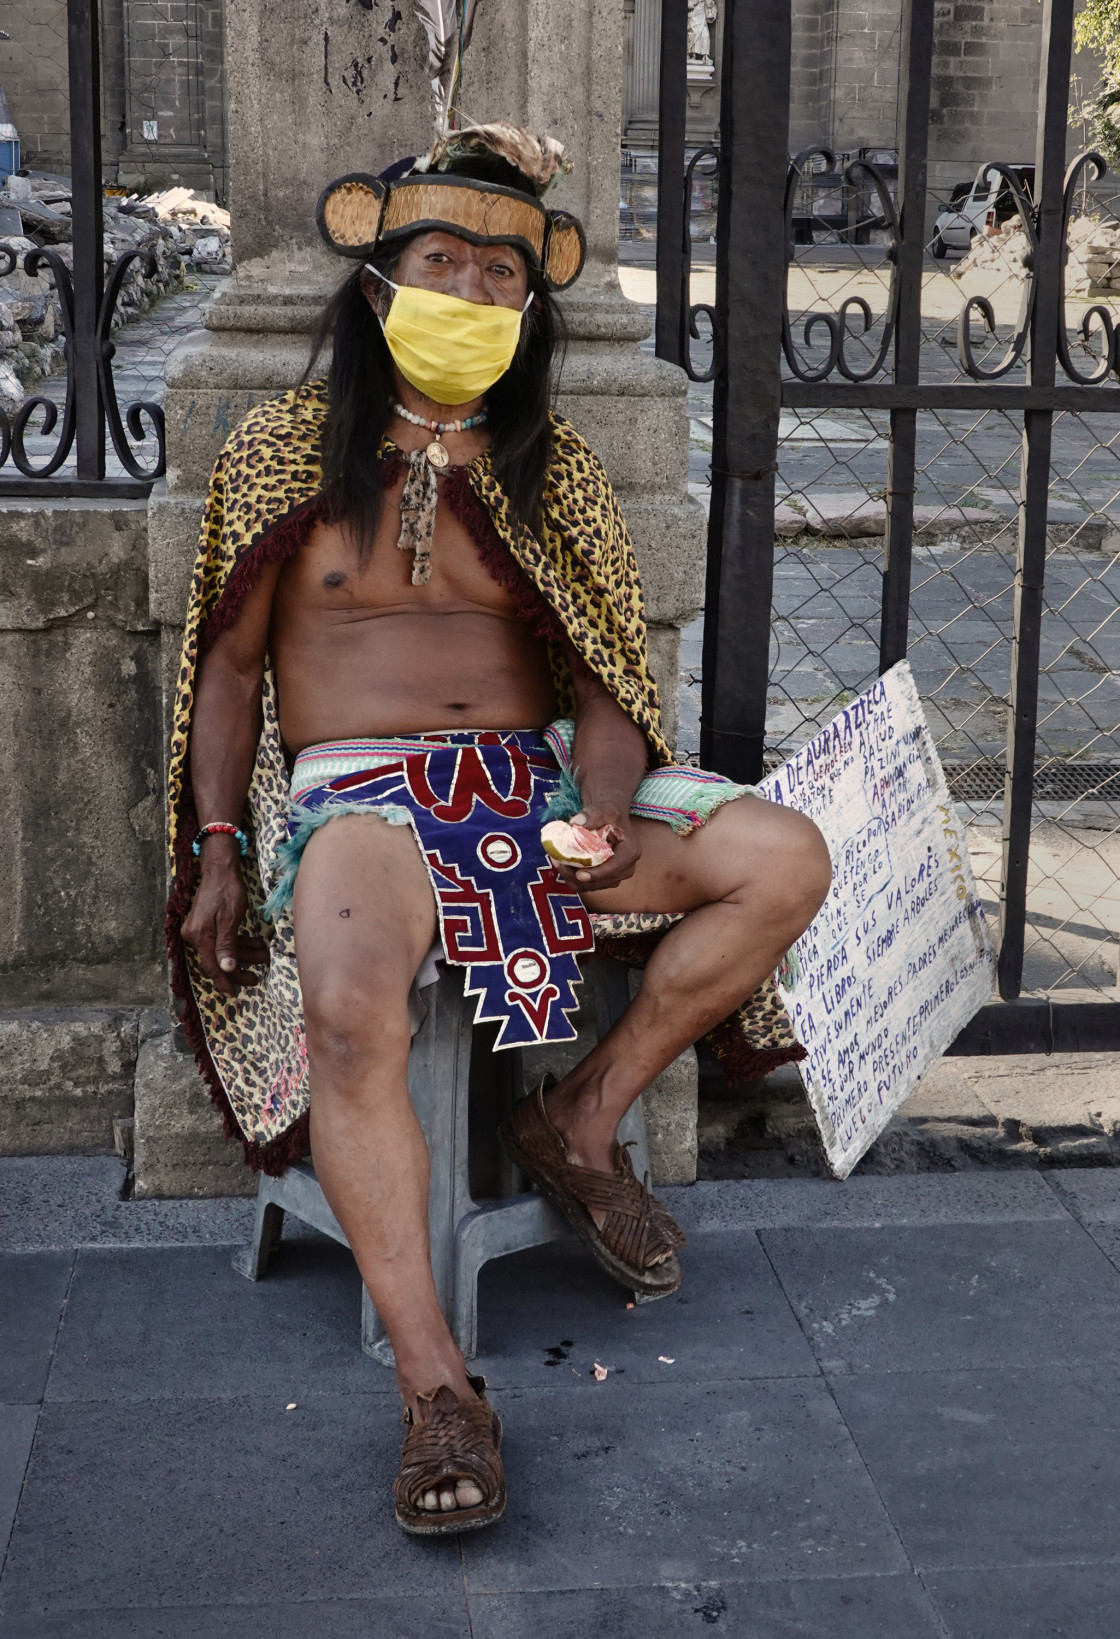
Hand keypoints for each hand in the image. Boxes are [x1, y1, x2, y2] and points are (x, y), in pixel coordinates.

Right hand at [180, 851, 268, 995]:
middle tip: (256, 977)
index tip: (235, 992)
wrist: (220, 868)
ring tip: (263, 955)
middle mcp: (194, 935)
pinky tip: (256, 944)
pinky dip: (238, 943)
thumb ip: (227, 945)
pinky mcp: (206, 924)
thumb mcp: (230, 919)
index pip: (212, 966)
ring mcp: (199, 930)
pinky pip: (222, 939)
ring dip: (243, 954)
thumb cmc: (227, 890)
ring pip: (222, 950)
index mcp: (199, 936)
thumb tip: (225, 969)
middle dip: (238, 968)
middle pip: (217, 960)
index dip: (224, 980)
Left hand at [552, 807, 641, 893]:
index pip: (615, 868)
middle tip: (560, 863)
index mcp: (630, 851)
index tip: (579, 874)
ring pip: (592, 886)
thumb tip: (575, 823)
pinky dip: (573, 878)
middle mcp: (626, 867)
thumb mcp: (604, 810)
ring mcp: (615, 875)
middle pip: (603, 881)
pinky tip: (562, 865)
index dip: (597, 874)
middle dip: (580, 877)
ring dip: (573, 878)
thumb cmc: (609, 815)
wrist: (609, 820)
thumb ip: (591, 814)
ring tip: (558, 862)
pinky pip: (587, 885)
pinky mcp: (603, 879)